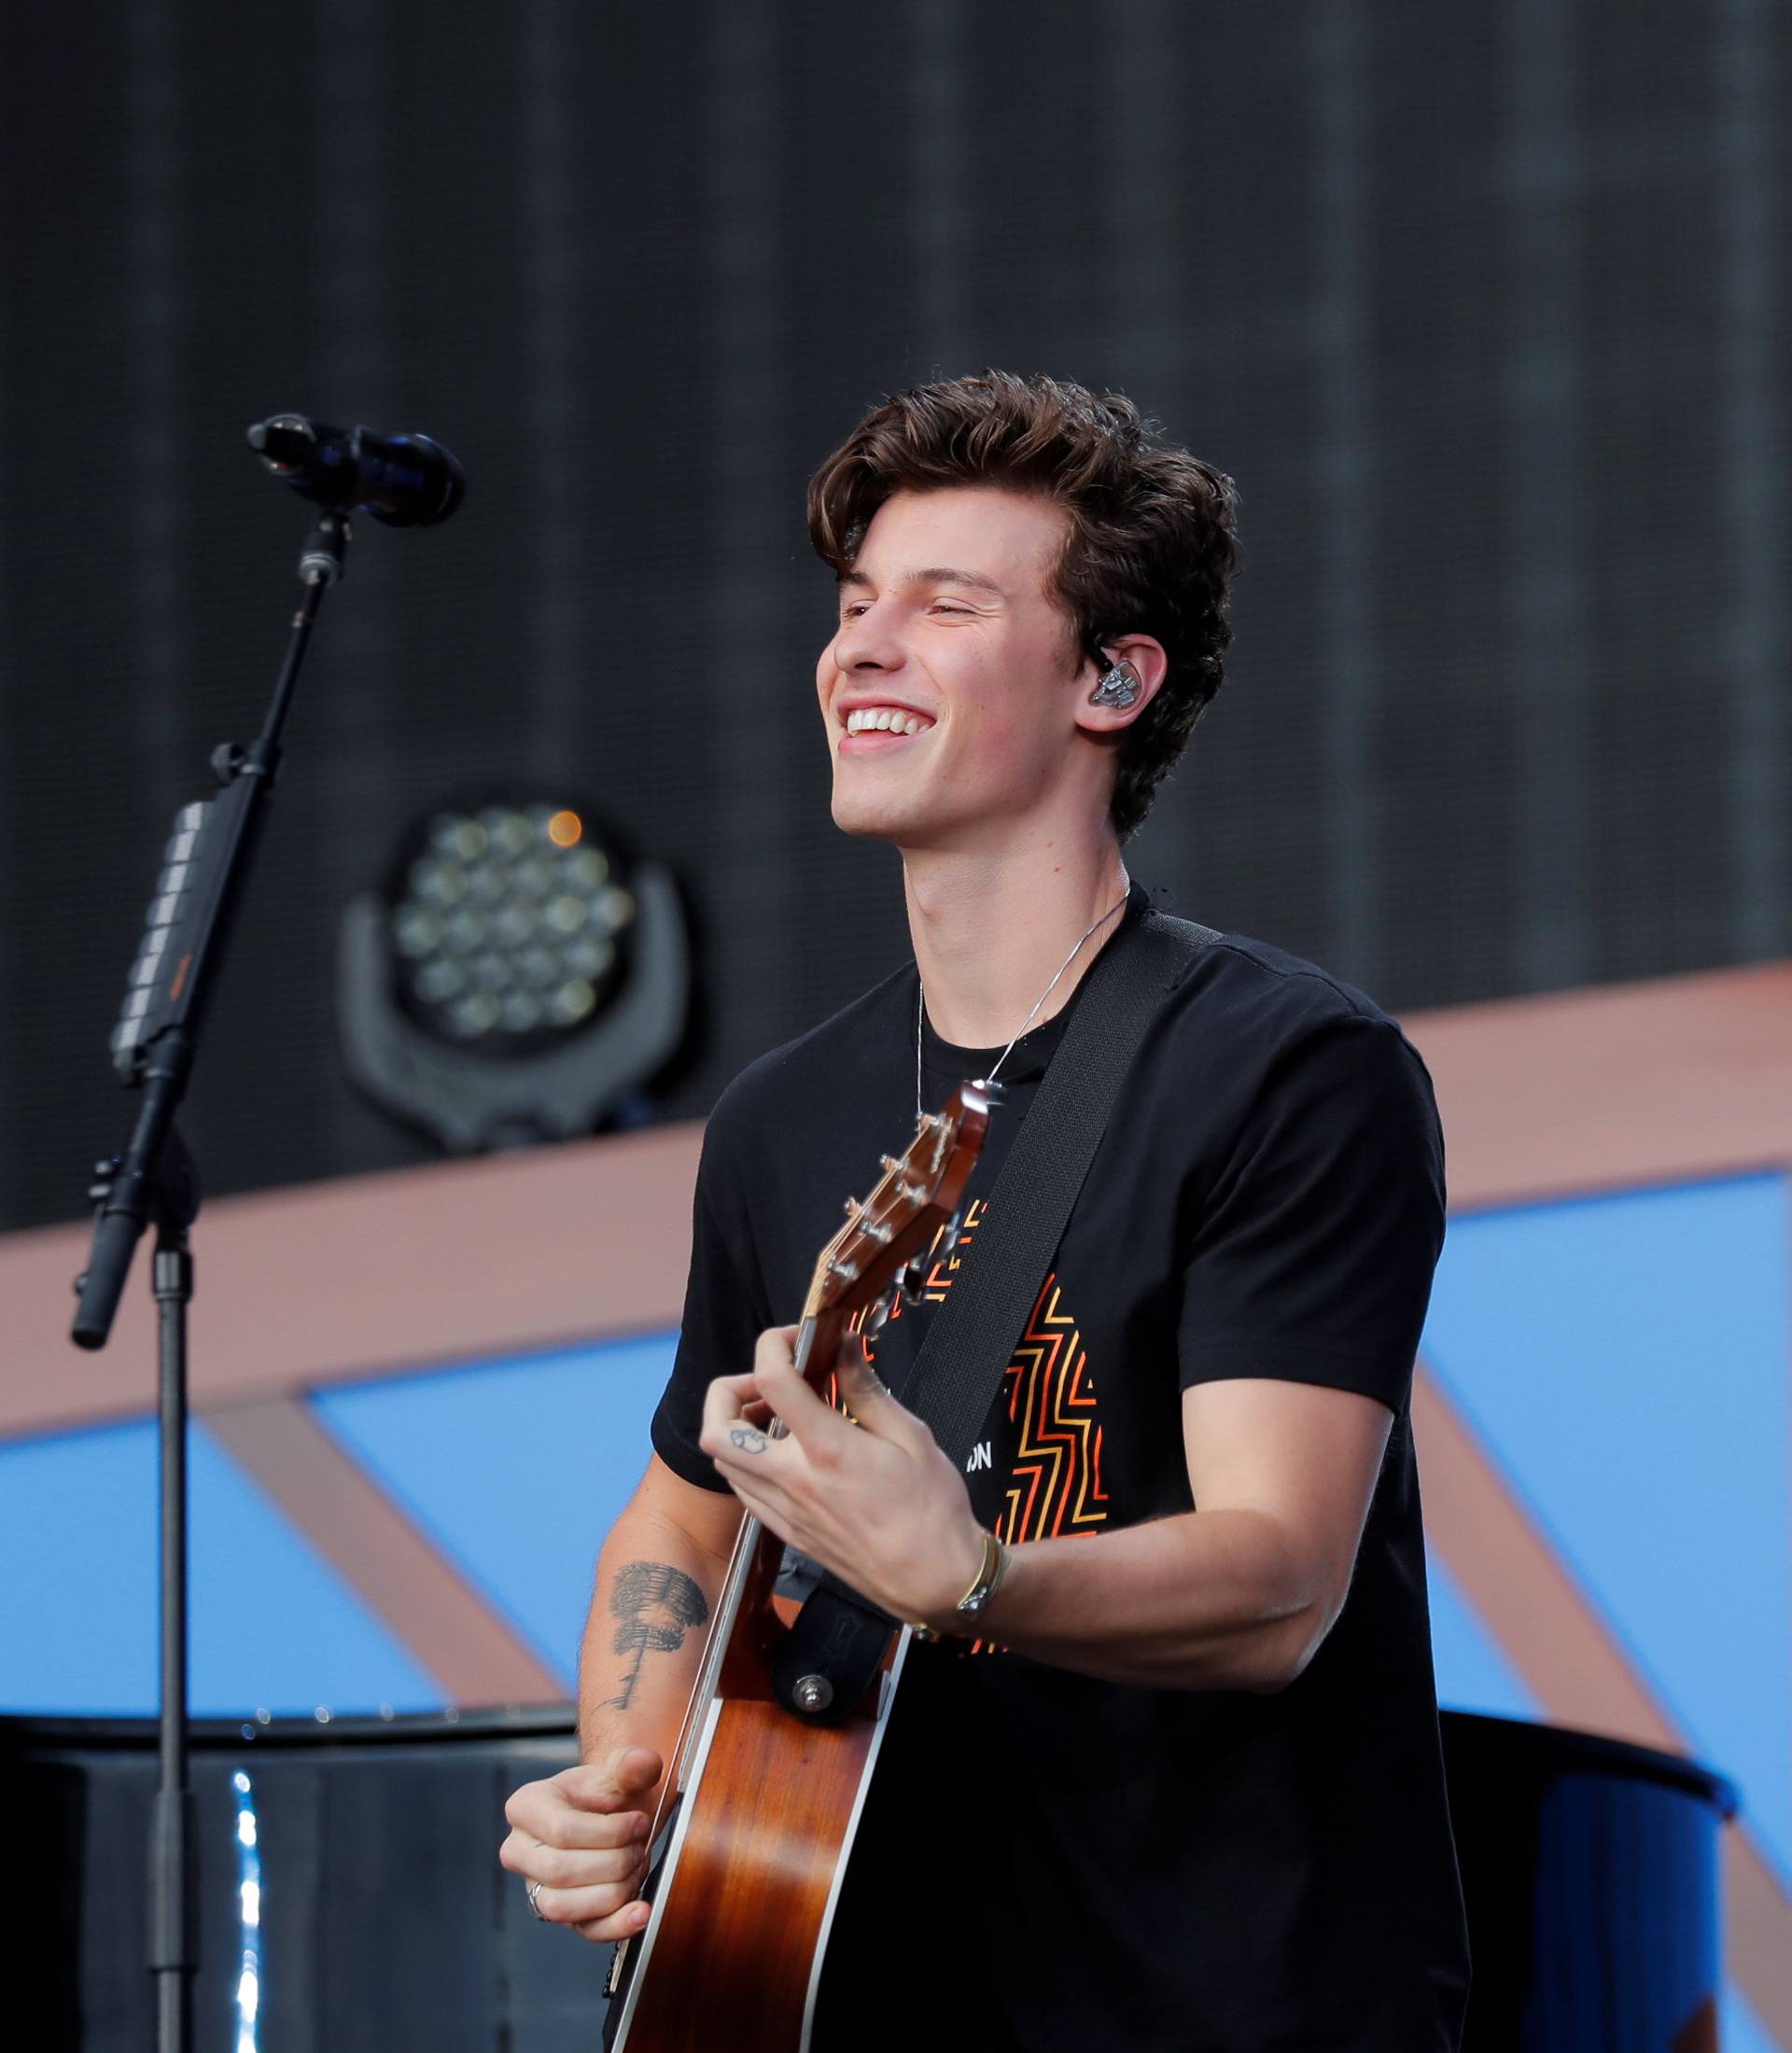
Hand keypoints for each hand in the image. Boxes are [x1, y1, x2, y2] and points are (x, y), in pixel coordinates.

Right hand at [499, 1745, 660, 1941]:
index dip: (609, 1832)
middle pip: (560, 1871)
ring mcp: (535, 1886)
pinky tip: (641, 1912)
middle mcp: (519, 1851)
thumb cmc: (606, 1792)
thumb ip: (630, 1765)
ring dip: (613, 1892)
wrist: (612, 1814)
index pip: (561, 1830)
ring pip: (563, 1907)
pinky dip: (616, 1924)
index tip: (640, 1823)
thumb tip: (642, 1763)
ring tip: (637, 1869)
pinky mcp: (561, 1913)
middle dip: (612, 1861)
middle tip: (640, 1847)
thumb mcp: (616, 1771)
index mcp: (525, 1807)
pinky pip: (583, 1930)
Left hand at [699, 1326, 985, 1627]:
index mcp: (828, 1449)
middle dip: (727, 1392)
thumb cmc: (933, 1509)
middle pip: (716, 1430)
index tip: (796, 1339)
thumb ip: (867, 1390)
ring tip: (776, 1414)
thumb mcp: (912, 1436)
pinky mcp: (787, 1534)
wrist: (934, 1583)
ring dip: (735, 1427)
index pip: (772, 1381)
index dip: (773, 1344)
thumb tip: (844, 1347)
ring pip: (722, 1463)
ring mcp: (785, 1511)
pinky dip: (748, 1462)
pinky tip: (784, 1453)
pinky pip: (744, 1491)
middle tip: (767, 1383)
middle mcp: (793, 1480)